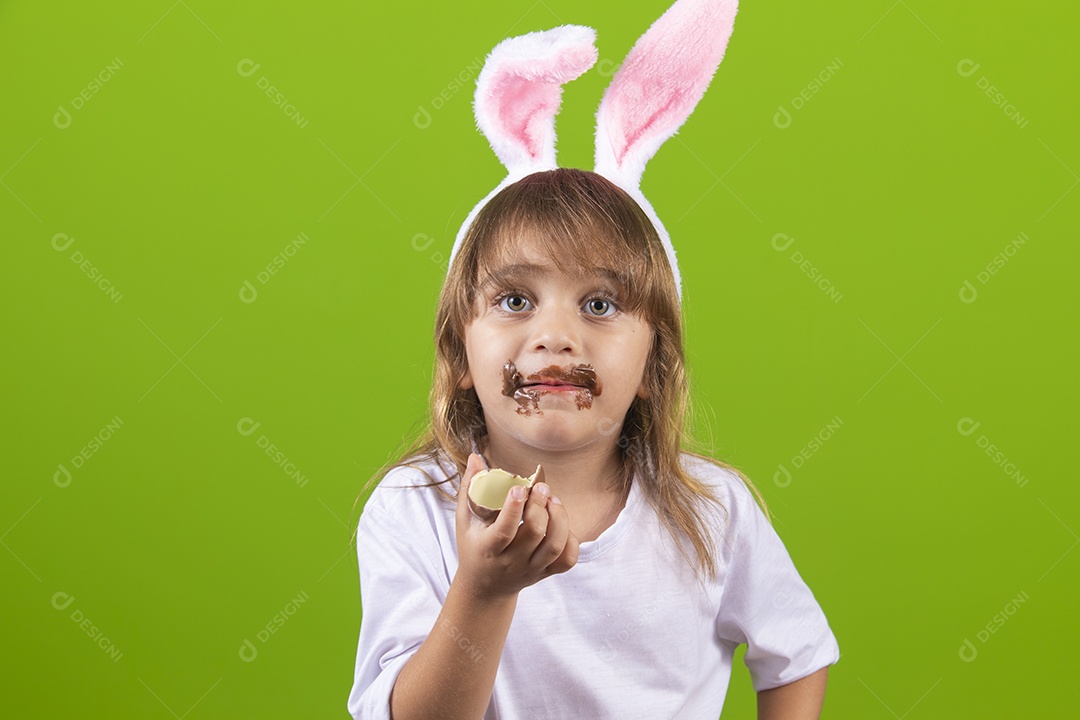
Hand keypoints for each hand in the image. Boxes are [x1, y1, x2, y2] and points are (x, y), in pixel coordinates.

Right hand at [454, 453, 578, 600]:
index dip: (514, 507)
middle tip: (541, 487)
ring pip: (555, 547)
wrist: (484, 587)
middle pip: (534, 534)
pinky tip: (561, 523)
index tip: (520, 487)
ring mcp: (531, 569)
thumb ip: (470, 488)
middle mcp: (511, 562)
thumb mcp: (464, 519)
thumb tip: (475, 457)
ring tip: (553, 501)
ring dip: (559, 519)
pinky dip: (571, 540)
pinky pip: (567, 560)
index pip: (504, 530)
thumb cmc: (473, 546)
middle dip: (540, 506)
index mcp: (488, 548)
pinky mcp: (545, 573)